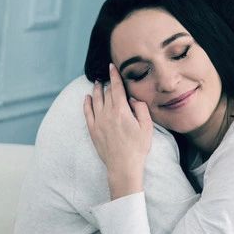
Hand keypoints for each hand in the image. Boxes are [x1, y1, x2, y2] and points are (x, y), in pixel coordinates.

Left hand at [83, 63, 152, 199]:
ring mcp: (98, 122)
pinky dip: (86, 103)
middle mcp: (107, 114)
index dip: (114, 75)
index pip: (116, 88)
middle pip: (106, 93)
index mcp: (121, 111)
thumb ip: (140, 108)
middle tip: (107, 76)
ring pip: (95, 100)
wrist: (123, 166)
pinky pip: (87, 113)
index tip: (112, 66)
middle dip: (108, 83)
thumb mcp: (147, 126)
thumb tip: (132, 99)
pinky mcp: (93, 131)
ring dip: (97, 90)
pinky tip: (87, 98)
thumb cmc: (137, 147)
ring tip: (97, 83)